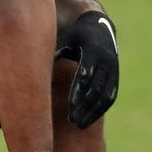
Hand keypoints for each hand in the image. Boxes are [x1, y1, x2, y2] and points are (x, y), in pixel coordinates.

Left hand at [55, 11, 118, 128]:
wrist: (100, 26)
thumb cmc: (76, 35)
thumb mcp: (66, 38)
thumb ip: (56, 52)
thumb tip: (36, 65)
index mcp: (92, 49)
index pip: (87, 73)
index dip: (79, 89)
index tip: (69, 104)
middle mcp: (106, 61)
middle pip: (96, 88)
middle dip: (84, 105)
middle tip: (71, 120)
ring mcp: (113, 70)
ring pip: (105, 96)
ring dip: (93, 112)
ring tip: (78, 124)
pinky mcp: (115, 78)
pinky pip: (110, 97)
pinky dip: (100, 109)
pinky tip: (88, 119)